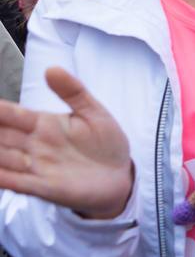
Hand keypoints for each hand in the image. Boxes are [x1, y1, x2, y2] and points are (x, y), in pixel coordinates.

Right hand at [0, 67, 131, 219]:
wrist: (120, 175)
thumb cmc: (106, 142)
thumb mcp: (94, 113)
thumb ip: (73, 91)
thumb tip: (52, 69)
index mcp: (42, 124)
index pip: (11, 114)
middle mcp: (34, 145)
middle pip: (0, 135)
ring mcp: (37, 166)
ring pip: (3, 158)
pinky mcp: (44, 187)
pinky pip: (15, 182)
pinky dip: (2, 177)